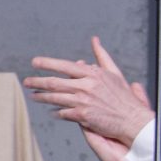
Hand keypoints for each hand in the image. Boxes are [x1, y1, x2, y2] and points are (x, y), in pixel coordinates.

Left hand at [24, 36, 153, 145]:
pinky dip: (56, 112)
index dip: (47, 63)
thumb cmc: (124, 97)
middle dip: (37, 81)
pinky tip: (51, 111)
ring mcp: (83, 102)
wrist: (132, 119)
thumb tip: (95, 40)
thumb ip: (101, 55)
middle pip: (55, 82)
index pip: (65, 66)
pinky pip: (63, 113)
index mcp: (93, 74)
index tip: (35, 62)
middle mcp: (86, 87)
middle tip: (27, 81)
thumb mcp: (114, 72)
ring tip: (33, 95)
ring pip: (55, 98)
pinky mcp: (82, 116)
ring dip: (41, 97)